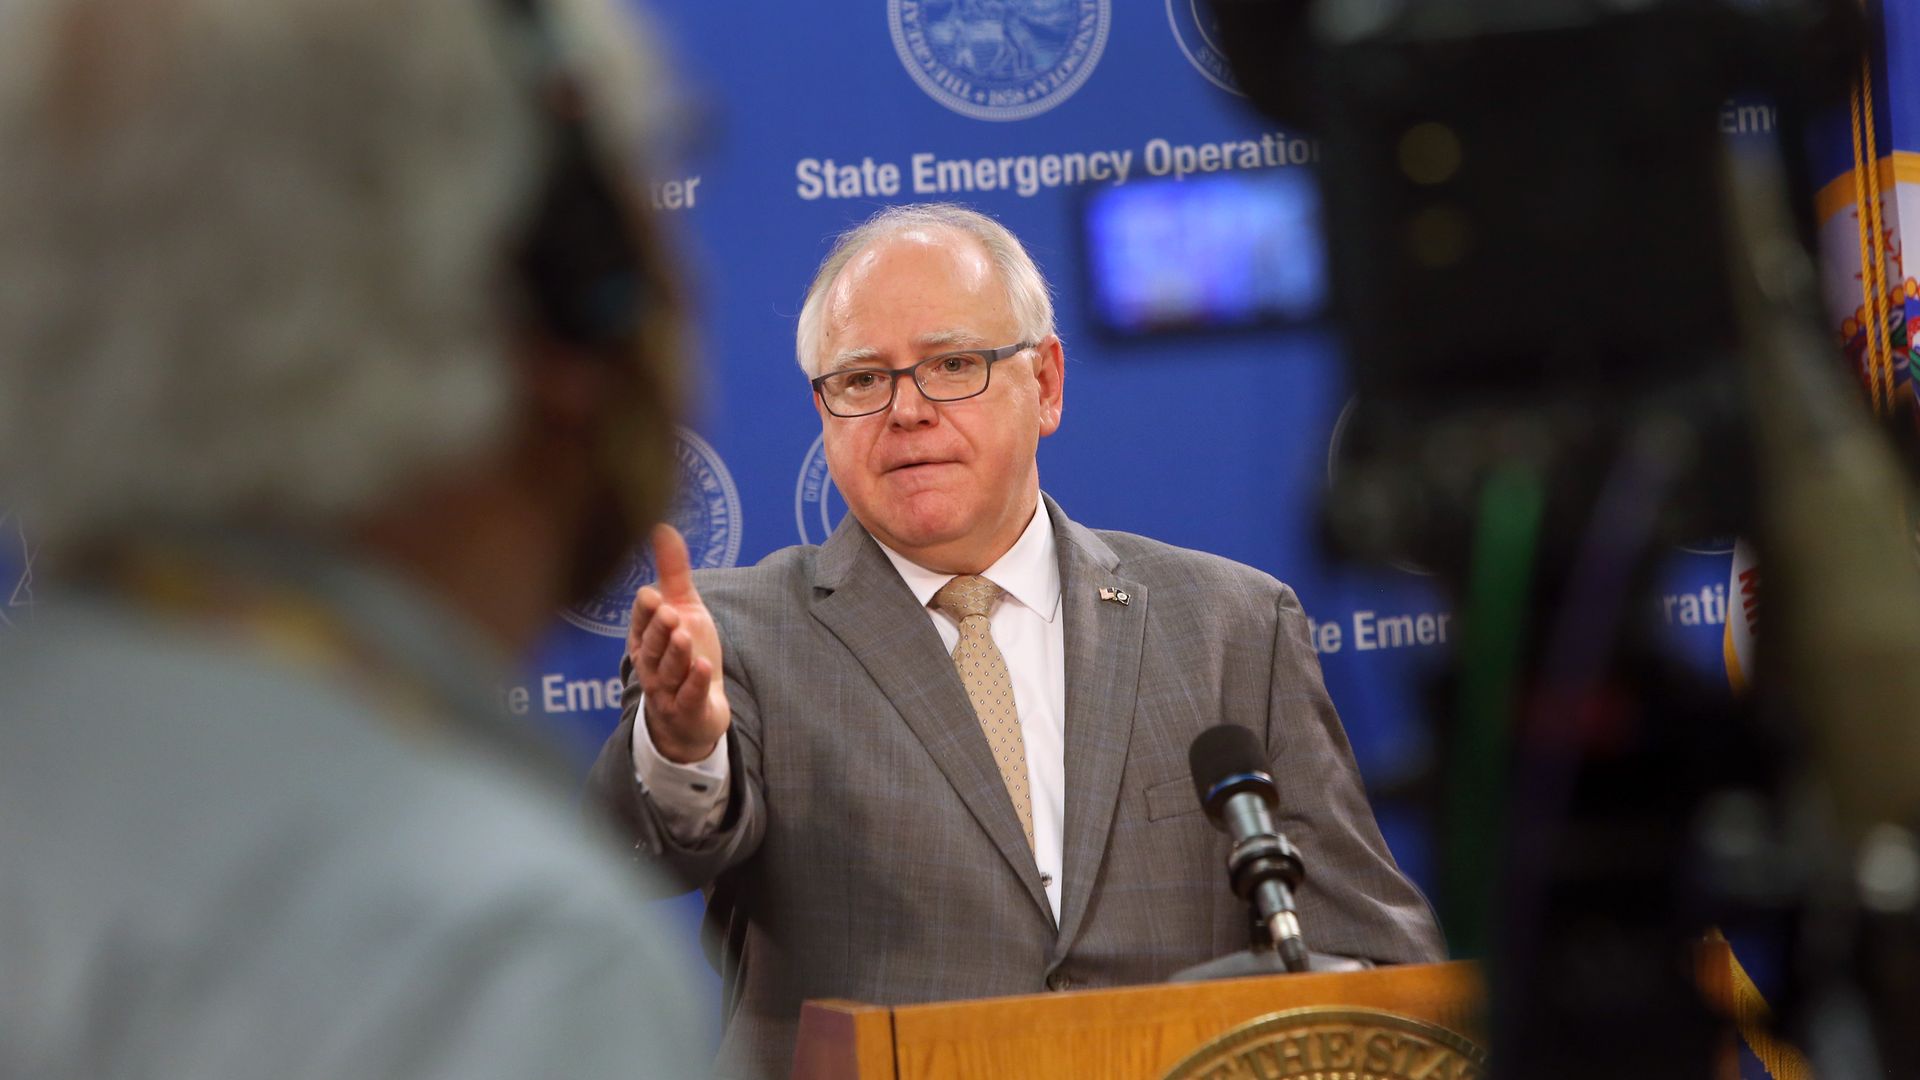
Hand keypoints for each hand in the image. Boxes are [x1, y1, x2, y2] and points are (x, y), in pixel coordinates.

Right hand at [626, 524, 728, 763]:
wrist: (695, 711)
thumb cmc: (685, 653)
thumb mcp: (684, 608)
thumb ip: (673, 571)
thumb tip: (662, 526)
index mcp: (645, 638)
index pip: (641, 622)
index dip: (646, 612)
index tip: (652, 595)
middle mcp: (650, 665)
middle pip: (651, 648)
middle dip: (658, 631)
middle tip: (669, 613)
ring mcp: (667, 690)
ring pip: (667, 672)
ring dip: (675, 655)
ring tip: (684, 636)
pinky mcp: (687, 709)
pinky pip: (689, 697)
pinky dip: (695, 683)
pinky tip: (703, 666)